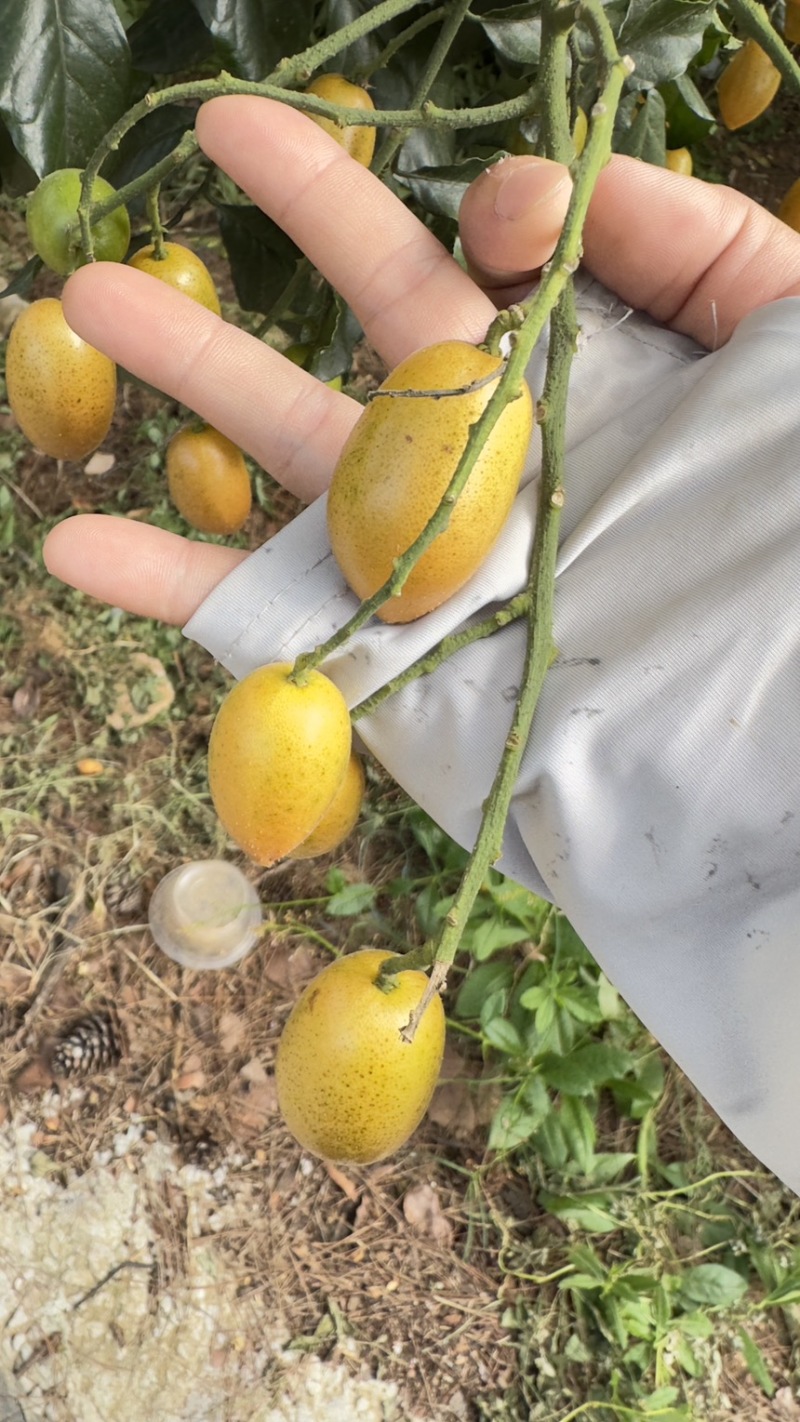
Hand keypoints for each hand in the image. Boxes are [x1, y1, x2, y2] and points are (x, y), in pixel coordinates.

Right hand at [43, 95, 799, 625]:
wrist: (783, 733)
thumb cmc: (797, 522)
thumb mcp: (780, 334)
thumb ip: (674, 237)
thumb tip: (499, 210)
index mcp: (587, 385)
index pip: (484, 277)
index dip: (427, 210)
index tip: (449, 203)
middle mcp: (500, 465)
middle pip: (366, 334)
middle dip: (291, 232)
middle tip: (212, 132)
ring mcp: (435, 563)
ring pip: (291, 460)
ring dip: (189, 378)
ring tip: (82, 302)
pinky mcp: (394, 665)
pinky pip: (266, 623)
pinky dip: (168, 589)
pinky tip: (74, 542)